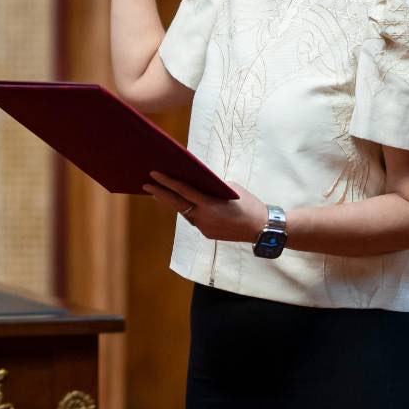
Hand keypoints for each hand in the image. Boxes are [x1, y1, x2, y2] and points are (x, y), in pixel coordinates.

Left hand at [143, 171, 266, 243]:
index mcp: (209, 204)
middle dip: (160, 193)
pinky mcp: (207, 234)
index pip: (183, 190)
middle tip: (145, 184)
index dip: (166, 182)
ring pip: (185, 213)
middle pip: (176, 204)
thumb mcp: (230, 189)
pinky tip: (185, 204)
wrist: (263, 228)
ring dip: (175, 202)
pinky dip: (191, 211)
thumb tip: (195, 183)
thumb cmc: (249, 204)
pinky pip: (195, 220)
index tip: (153, 174)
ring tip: (161, 192)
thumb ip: (211, 186)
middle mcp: (203, 218)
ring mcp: (204, 228)